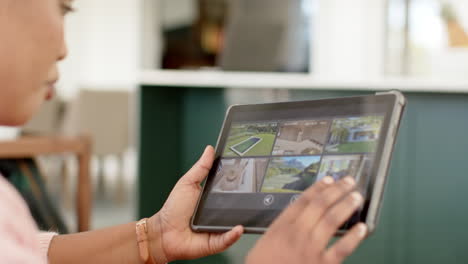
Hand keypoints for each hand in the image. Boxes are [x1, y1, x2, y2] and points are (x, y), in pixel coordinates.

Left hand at [148, 146, 242, 262]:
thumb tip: (209, 149)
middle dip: (247, 201)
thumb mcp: (188, 183)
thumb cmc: (173, 209)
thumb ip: (200, 168)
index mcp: (214, 198)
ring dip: (243, 218)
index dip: (242, 183)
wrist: (163, 232)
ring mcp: (220, 228)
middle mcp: (220, 213)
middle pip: (238, 207)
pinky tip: (238, 228)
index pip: (232, 190)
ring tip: (250, 211)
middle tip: (255, 194)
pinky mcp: (216, 242)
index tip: (251, 175)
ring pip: (236, 223)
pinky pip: (228, 238)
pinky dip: (234, 234)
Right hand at [246, 176, 366, 263]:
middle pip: (319, 206)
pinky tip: (362, 228)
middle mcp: (296, 234)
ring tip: (356, 197)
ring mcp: (310, 249)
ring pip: (331, 220)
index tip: (328, 179)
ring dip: (345, 206)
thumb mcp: (258, 248)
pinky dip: (353, 238)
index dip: (317, 188)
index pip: (302, 201)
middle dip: (336, 191)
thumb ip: (267, 232)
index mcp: (280, 228)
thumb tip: (268, 222)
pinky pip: (342, 249)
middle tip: (348, 181)